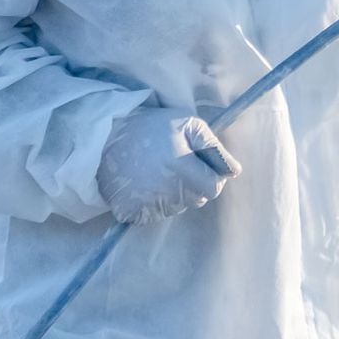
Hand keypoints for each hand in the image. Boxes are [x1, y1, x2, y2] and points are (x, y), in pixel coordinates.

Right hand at [96, 107, 241, 223]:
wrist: (104, 139)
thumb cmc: (151, 128)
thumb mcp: (188, 123)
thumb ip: (213, 147)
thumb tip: (234, 171)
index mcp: (183, 168)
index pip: (214, 189)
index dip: (211, 177)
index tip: (199, 166)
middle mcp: (167, 191)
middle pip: (197, 200)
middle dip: (193, 185)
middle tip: (174, 166)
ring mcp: (148, 205)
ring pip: (178, 208)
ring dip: (174, 195)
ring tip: (156, 173)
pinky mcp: (131, 214)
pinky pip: (155, 215)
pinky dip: (153, 204)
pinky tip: (144, 185)